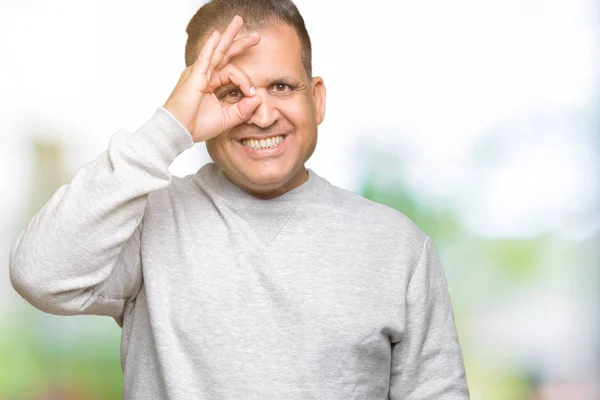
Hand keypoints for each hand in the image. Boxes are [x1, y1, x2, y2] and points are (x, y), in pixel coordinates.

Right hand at [163, 16, 261, 142]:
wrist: (180, 131)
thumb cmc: (197, 125)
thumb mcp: (227, 118)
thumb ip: (243, 109)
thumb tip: (258, 97)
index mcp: (211, 83)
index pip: (233, 73)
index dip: (246, 81)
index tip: (252, 94)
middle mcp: (205, 75)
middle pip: (225, 54)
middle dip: (240, 42)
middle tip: (257, 35)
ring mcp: (199, 74)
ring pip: (217, 51)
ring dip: (229, 37)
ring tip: (239, 22)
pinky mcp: (195, 77)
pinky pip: (205, 58)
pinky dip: (211, 46)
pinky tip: (217, 36)